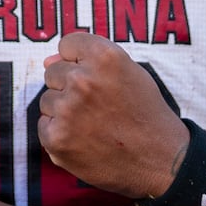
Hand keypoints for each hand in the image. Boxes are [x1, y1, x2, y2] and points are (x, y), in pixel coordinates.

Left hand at [37, 32, 188, 198]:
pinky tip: (84, 140)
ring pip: (47, 100)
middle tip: (98, 106)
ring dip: (64, 111)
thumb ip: (90, 60)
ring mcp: (67, 110)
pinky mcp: (56, 138)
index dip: (79, 61)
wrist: (161, 161)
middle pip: (53, 73)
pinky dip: (60, 133)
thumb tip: (48, 61)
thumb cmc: (145, 114)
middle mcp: (83, 80)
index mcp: (104, 57)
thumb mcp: (130, 74)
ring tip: (94, 124)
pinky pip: (44, 125)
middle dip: (70, 87)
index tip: (93, 77)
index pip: (67, 44)